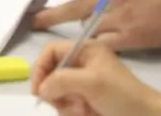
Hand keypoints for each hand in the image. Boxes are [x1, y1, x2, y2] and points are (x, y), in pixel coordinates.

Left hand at [28, 0, 160, 49]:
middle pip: (69, 8)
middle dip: (48, 15)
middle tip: (34, 19)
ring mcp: (116, 20)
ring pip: (86, 27)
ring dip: (77, 28)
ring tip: (71, 28)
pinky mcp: (128, 39)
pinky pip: (103, 44)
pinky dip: (96, 43)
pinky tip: (90, 43)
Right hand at [31, 40, 160, 115]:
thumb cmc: (122, 95)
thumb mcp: (91, 82)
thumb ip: (61, 80)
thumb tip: (42, 90)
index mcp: (85, 51)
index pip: (50, 52)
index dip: (40, 68)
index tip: (38, 90)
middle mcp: (82, 65)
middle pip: (51, 75)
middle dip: (56, 92)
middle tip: (67, 103)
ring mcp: (84, 85)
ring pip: (57, 95)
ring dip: (66, 106)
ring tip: (84, 111)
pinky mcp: (86, 102)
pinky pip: (67, 108)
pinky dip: (73, 113)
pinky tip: (87, 115)